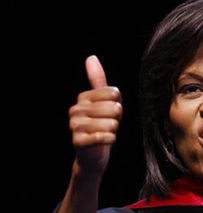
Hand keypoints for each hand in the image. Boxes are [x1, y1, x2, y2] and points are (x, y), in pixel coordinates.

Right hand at [69, 56, 122, 173]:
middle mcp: (76, 109)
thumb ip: (98, 81)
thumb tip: (91, 57)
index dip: (118, 106)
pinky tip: (106, 141)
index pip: (114, 93)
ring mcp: (75, 126)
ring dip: (114, 131)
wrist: (93, 155)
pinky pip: (105, 137)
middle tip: (108, 126)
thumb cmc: (102, 126)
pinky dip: (111, 140)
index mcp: (83, 97)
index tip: (109, 114)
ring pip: (112, 124)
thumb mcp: (104, 102)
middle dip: (117, 120)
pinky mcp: (78, 142)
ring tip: (105, 134)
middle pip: (115, 108)